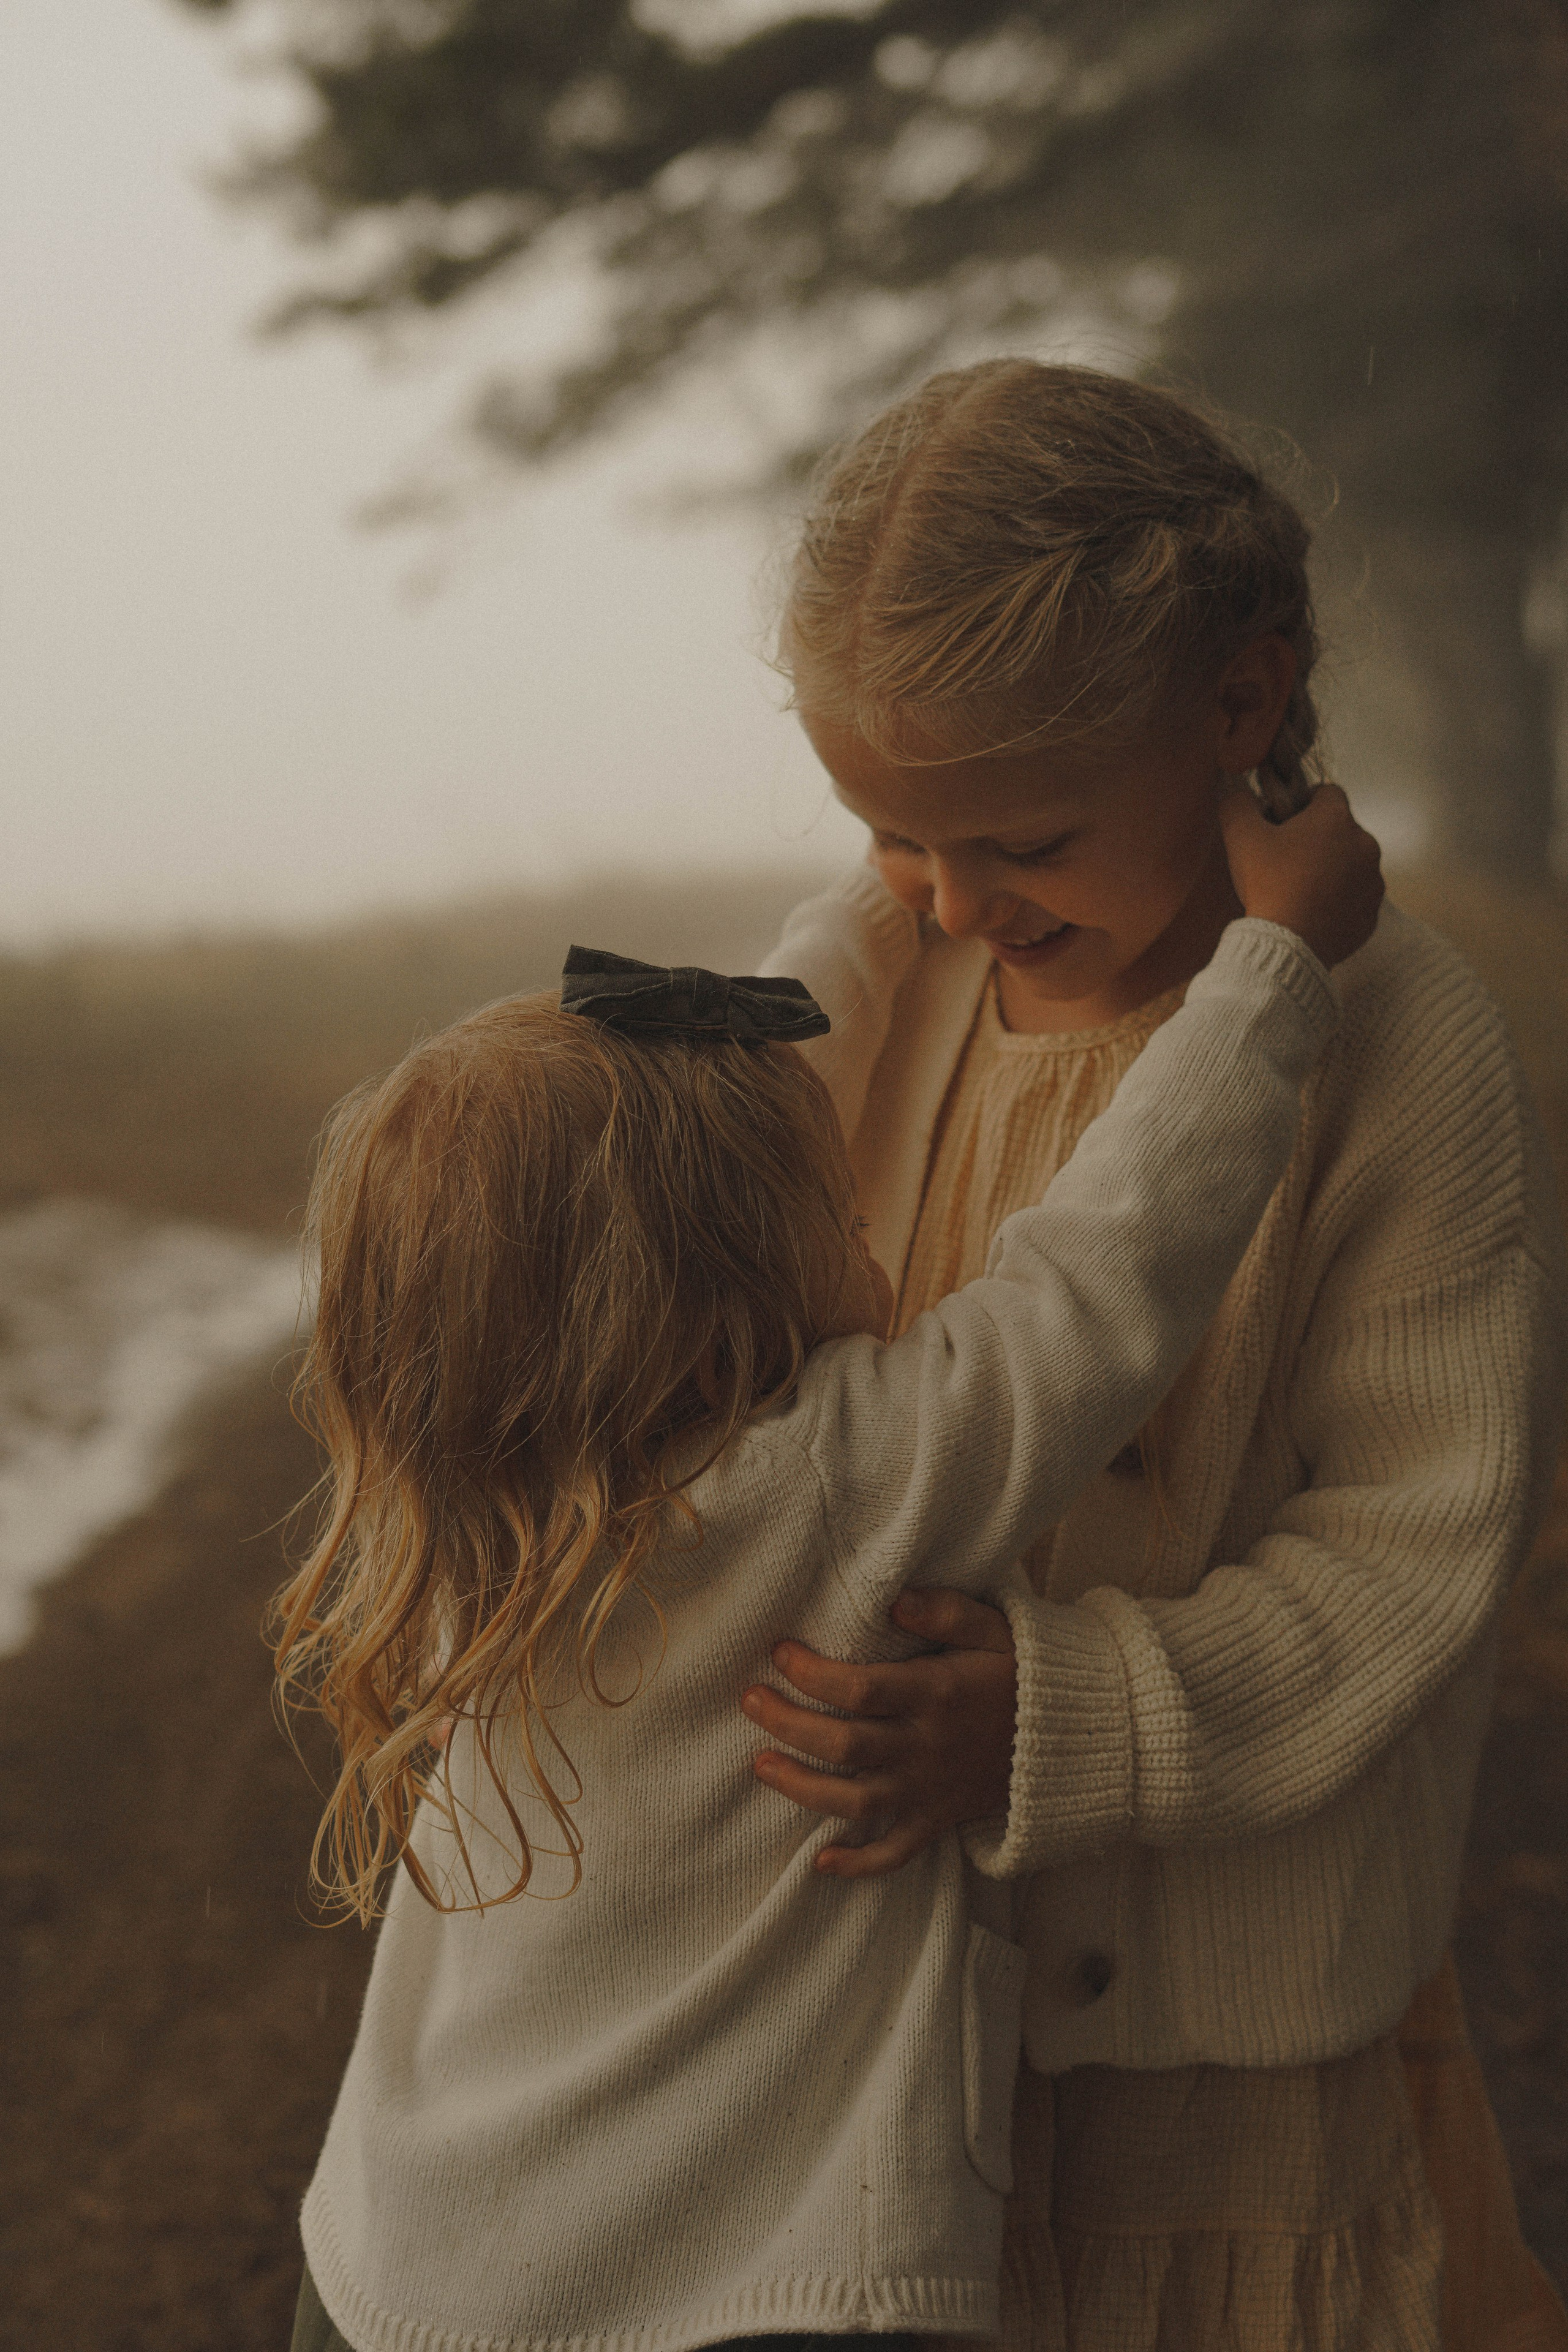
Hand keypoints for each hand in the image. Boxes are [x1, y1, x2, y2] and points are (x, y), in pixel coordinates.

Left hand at [741, 1589, 1016, 1877]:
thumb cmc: (1024, 1674)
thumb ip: (945, 1610)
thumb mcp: (996, 1628)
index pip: (859, 1689)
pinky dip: (858, 1864)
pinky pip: (895, 1853)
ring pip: (855, 1801)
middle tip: (749, 1701)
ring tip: (760, 1764)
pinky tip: (819, 1861)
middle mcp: (927, 1747)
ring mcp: (931, 1790)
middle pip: (844, 1745)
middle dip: (788, 1724)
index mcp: (937, 1694)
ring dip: (801, 1788)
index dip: (811, 1673)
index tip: (780, 1652)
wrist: (1074, 1737)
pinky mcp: (939, 1821)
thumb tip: (893, 1599)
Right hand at [1218, 781, 1383, 968]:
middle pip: (1341, 830)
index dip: (1304, 803)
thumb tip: (1241, 793)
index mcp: (1336, 819)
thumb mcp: (1240, 836)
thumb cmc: (1267, 885)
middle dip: (1319, 839)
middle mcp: (1365, 844)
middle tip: (1287, 861)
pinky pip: (1356, 899)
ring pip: (1352, 864)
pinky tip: (1313, 912)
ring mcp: (1373, 881)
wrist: (1287, 946)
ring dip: (1332, 870)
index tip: (1284, 822)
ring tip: (1301, 890)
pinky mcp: (1372, 914)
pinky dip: (1339, 902)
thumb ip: (1239, 803)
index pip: (1327, 792)